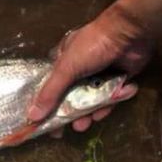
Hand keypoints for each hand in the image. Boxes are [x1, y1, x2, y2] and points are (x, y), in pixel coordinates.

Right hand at [28, 8, 151, 130]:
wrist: (129, 34)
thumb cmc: (92, 47)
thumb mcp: (66, 68)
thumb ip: (50, 93)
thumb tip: (32, 116)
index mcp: (62, 63)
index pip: (50, 89)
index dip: (47, 107)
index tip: (46, 125)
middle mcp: (78, 70)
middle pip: (71, 98)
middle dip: (72, 114)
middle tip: (73, 128)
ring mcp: (98, 75)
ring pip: (92, 100)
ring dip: (91, 112)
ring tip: (89, 122)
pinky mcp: (116, 80)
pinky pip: (110, 98)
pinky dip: (110, 103)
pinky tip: (110, 104)